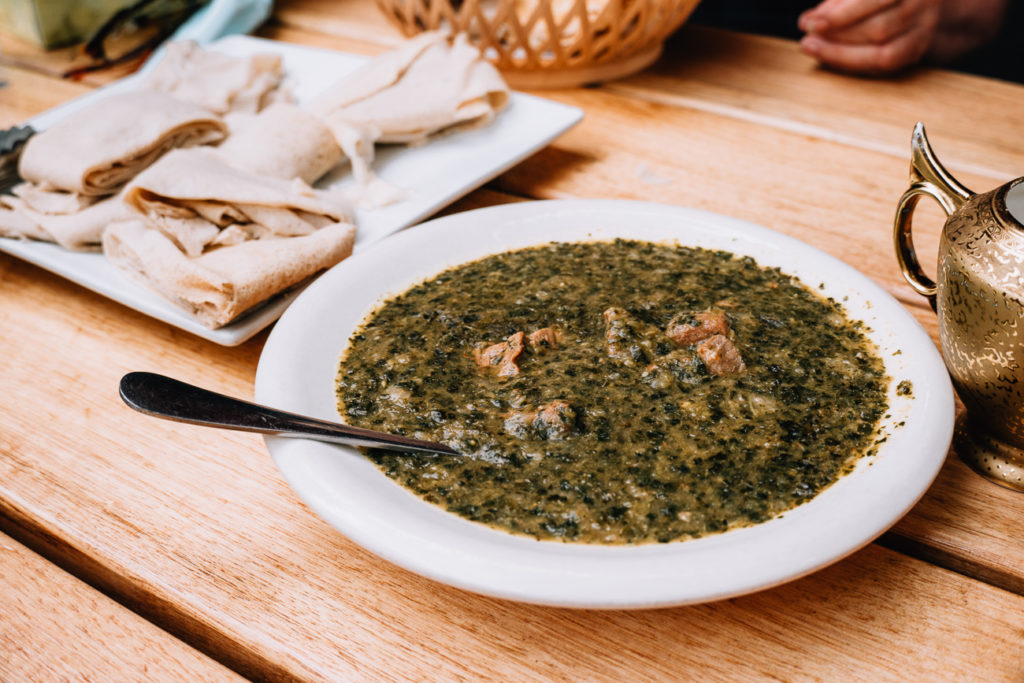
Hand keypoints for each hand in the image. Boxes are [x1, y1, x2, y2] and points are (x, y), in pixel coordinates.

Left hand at [798, 0, 941, 73]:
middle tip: (808, 39)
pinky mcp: (918, 49)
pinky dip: (855, 62)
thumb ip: (836, 2)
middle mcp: (923, 3)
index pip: (873, 1)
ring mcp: (925, 29)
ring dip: (842, 54)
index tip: (811, 23)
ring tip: (814, 47)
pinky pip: (886, 65)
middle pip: (878, 29)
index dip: (840, 16)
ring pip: (884, 52)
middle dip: (838, 37)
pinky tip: (831, 56)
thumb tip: (807, 21)